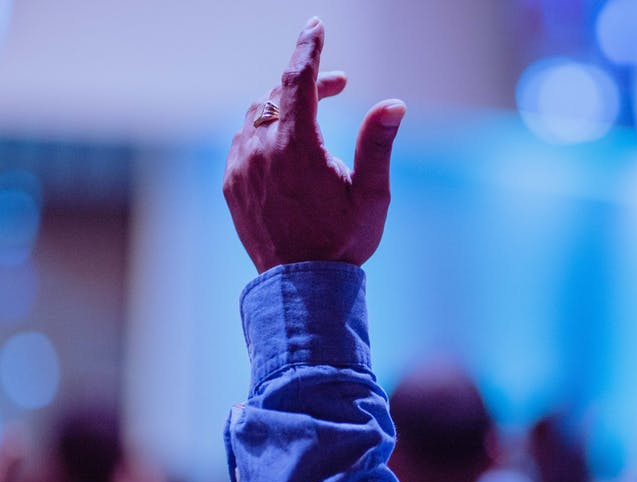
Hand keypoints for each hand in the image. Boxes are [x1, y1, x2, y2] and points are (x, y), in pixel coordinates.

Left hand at [223, 17, 406, 272]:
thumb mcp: (372, 194)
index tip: (315, 26)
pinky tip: (285, 151)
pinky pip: (242, 143)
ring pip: (256, 116)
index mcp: (298, 148)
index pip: (298, 80)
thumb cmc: (343, 242)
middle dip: (308, 83)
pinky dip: (263, 134)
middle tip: (339, 86)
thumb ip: (377, 144)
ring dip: (284, 109)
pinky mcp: (232, 186)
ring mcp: (240, 169)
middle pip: (278, 95)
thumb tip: (393, 104)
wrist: (302, 289)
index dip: (308, 48)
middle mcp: (261, 151)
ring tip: (312, 122)